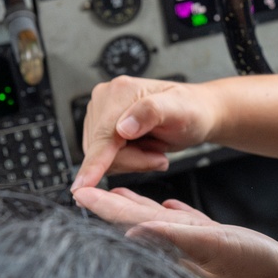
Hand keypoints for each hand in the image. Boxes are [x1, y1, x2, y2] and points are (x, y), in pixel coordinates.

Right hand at [71, 76, 216, 190]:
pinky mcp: (102, 128)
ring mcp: (101, 114)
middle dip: (133, 160)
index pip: (103, 136)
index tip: (81, 186)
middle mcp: (104, 99)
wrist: (196, 112)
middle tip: (160, 154)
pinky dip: (129, 161)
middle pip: (100, 150)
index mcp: (120, 91)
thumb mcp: (180, 110)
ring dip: (133, 161)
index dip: (95, 163)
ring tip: (156, 149)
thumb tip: (122, 128)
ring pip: (101, 158)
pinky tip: (147, 150)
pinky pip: (106, 159)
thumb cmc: (192, 110)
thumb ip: (151, 113)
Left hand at [73, 186, 277, 277]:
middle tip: (87, 190)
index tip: (78, 192)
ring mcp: (200, 243)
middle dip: (112, 205)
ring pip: (161, 220)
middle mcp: (183, 243)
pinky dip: (177, 212)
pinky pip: (189, 223)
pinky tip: (172, 206)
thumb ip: (173, 238)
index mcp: (177, 242)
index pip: (131, 220)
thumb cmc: (256, 267)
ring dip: (139, 206)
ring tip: (119, 193)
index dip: (104, 206)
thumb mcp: (213, 246)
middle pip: (138, 219)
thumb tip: (131, 233)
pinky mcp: (219, 241)